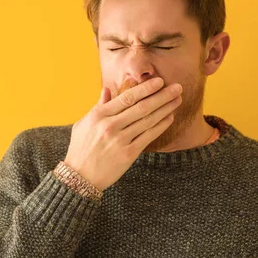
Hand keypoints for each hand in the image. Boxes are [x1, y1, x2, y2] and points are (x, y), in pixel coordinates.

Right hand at [64, 77, 182, 190]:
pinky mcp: (128, 154)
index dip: (146, 88)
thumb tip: (107, 89)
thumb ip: (98, 106)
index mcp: (99, 115)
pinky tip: (169, 117)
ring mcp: (120, 140)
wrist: (80, 176)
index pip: (127, 97)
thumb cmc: (81, 148)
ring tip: (177, 100)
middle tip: (177, 87)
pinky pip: (148, 136)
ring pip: (148, 120)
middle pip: (142, 107)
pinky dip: (161, 126)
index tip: (159, 81)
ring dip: (165, 109)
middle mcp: (110, 126)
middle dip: (162, 96)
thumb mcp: (83, 123)